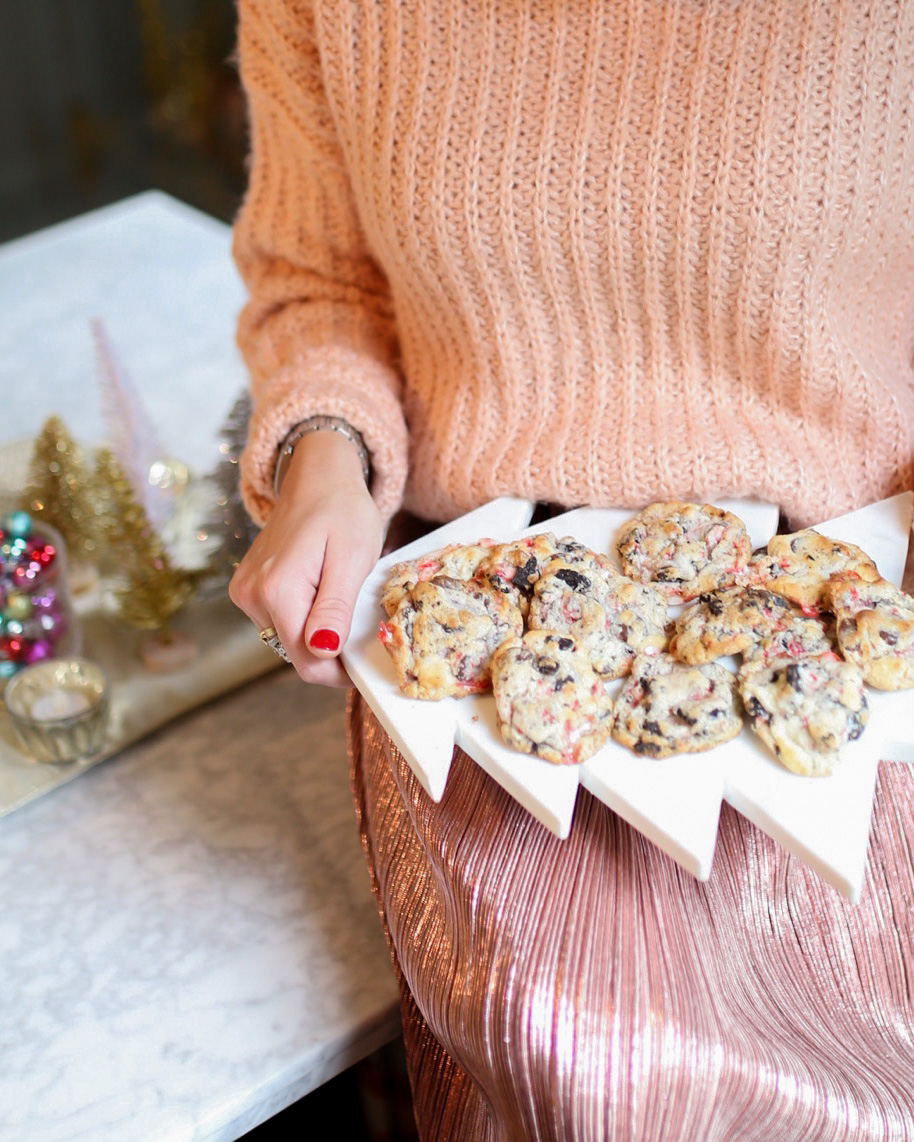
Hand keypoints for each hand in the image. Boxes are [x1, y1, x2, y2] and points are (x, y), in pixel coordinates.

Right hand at [229, 430, 383, 685]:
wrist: (317, 476)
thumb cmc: (342, 511)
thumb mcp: (352, 557)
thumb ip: (334, 607)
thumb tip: (322, 651)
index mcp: (277, 591)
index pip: (309, 663)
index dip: (341, 671)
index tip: (367, 657)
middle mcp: (252, 597)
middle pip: (297, 655)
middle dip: (331, 648)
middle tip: (358, 615)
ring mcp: (245, 594)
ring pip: (289, 641)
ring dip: (317, 631)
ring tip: (338, 593)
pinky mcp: (247, 590)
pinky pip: (281, 622)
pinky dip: (304, 617)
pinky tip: (319, 589)